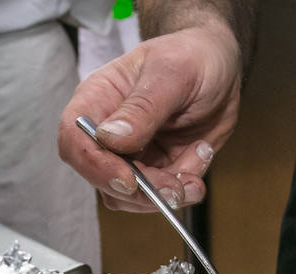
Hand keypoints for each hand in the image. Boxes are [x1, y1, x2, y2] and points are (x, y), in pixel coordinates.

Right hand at [57, 23, 243, 212]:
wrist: (220, 67)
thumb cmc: (190, 56)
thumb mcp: (172, 72)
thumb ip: (142, 107)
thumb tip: (111, 138)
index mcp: (98, 99)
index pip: (74, 140)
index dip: (95, 166)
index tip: (128, 180)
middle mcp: (107, 132)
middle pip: (102, 178)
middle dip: (142, 189)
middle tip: (177, 185)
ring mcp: (130, 154)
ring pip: (130, 196)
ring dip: (166, 192)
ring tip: (199, 158)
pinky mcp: (155, 169)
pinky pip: (160, 195)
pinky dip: (184, 187)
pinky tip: (202, 153)